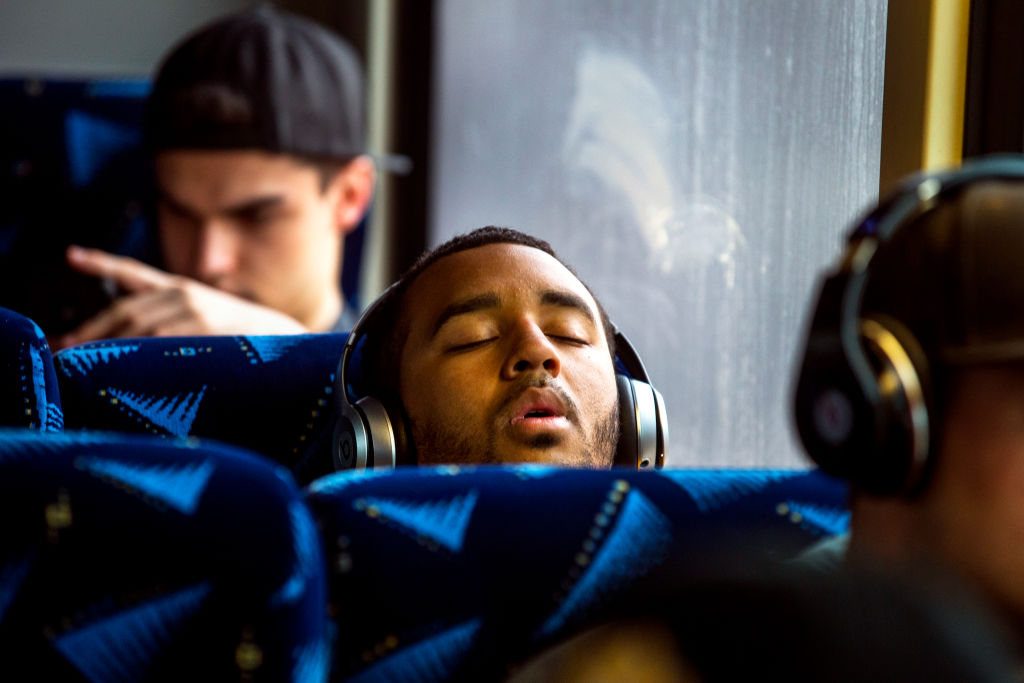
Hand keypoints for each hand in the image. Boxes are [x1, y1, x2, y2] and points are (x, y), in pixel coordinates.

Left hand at [55, 246, 306, 348]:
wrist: (285, 339)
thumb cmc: (242, 337)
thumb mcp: (206, 318)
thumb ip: (173, 321)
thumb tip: (129, 342)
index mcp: (182, 288)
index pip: (134, 272)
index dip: (102, 263)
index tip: (71, 255)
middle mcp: (184, 294)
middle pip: (125, 310)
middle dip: (91, 330)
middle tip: (61, 348)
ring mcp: (194, 312)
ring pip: (137, 327)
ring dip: (105, 345)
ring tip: (78, 363)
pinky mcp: (204, 331)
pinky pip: (159, 343)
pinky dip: (134, 352)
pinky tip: (116, 364)